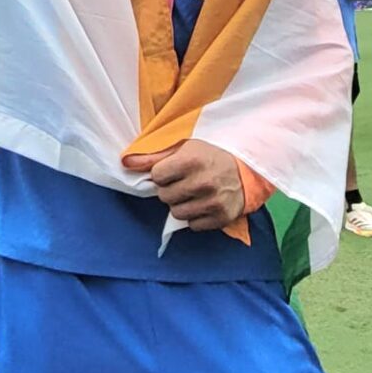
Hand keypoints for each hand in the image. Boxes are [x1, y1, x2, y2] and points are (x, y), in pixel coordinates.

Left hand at [123, 139, 244, 231]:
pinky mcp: (221, 217)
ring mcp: (213, 201)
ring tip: (192, 193)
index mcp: (192, 160)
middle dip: (170, 189)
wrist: (246, 169)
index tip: (173, 170)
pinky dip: (195, 216)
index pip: (157, 175)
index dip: (162, 173)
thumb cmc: (210, 155)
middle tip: (183, 182)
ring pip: (176, 213)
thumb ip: (153, 156)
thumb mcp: (184, 147)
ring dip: (181, 204)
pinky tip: (202, 203)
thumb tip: (125, 162)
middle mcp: (203, 182)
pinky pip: (193, 225)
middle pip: (164, 196)